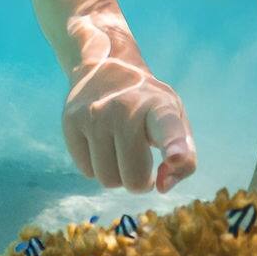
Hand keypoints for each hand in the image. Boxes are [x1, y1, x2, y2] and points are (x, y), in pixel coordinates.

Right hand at [62, 57, 197, 192]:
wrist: (106, 67)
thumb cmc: (149, 105)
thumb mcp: (176, 120)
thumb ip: (185, 159)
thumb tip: (162, 187)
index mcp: (159, 106)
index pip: (167, 127)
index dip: (174, 145)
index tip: (176, 157)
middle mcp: (125, 108)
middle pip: (133, 178)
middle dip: (140, 181)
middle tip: (141, 160)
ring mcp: (95, 115)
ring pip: (107, 179)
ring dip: (118, 175)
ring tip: (120, 149)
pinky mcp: (71, 121)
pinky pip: (87, 171)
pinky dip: (97, 166)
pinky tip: (102, 142)